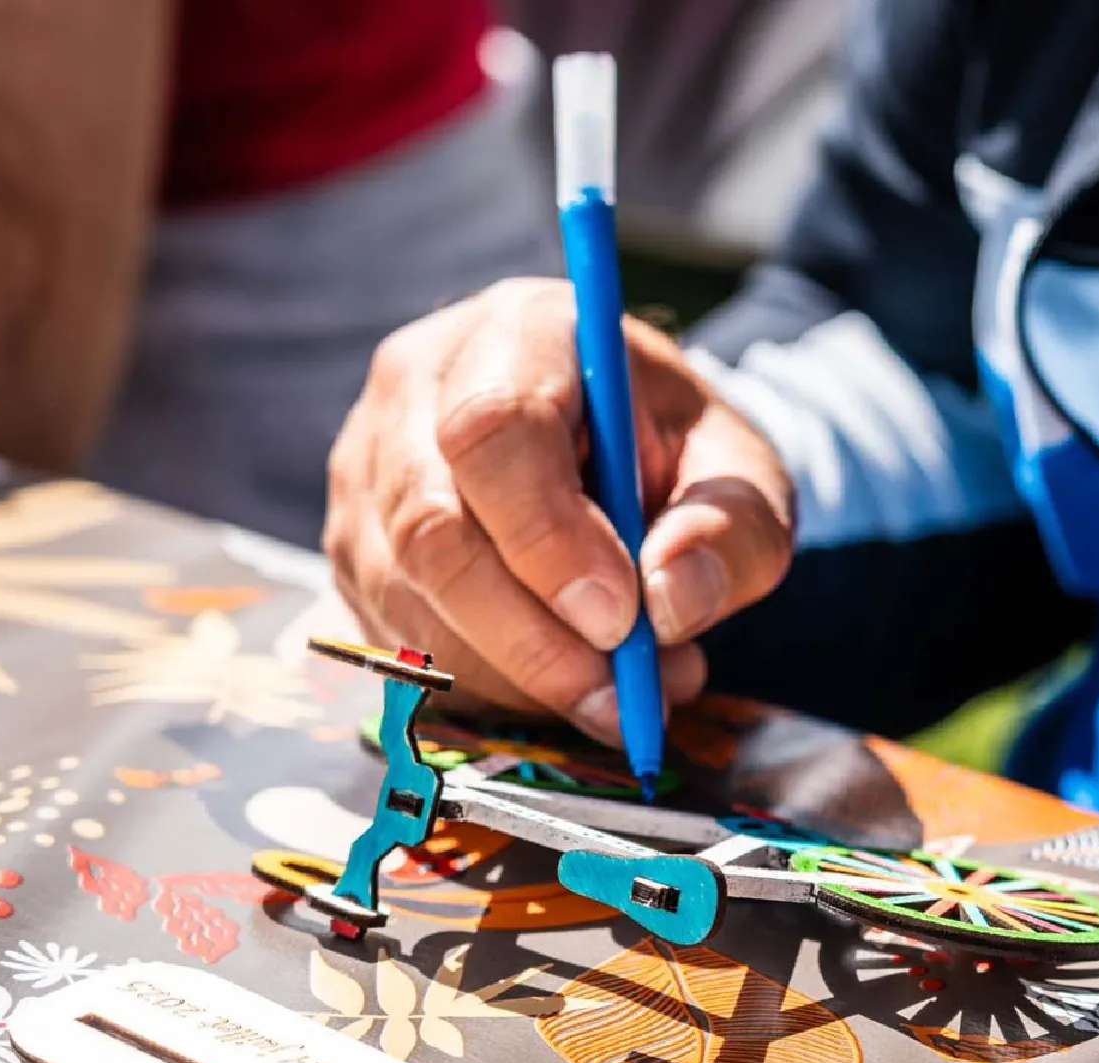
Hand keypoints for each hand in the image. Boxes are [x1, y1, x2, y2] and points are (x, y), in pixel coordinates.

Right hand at [324, 279, 793, 743]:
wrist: (626, 455)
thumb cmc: (679, 454)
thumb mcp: (744, 476)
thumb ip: (728, 531)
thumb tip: (670, 600)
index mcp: (523, 331)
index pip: (495, 428)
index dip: (548, 537)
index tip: (619, 619)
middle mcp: (419, 386)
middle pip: (430, 525)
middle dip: (527, 635)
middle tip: (618, 696)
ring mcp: (368, 467)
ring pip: (407, 596)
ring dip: (515, 674)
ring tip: (620, 690)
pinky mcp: (353, 545)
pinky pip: (395, 638)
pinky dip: (484, 686)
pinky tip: (563, 682)